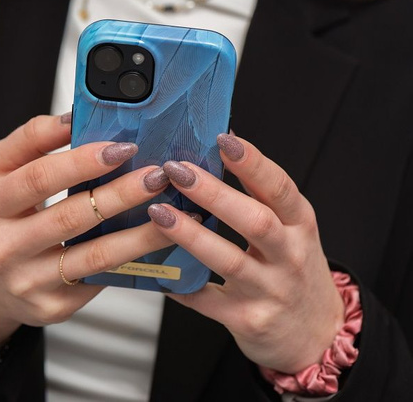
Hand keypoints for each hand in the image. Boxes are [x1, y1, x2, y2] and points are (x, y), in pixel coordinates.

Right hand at [0, 114, 173, 343]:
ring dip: (140, 234)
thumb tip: (74, 117)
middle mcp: (4, 248)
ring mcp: (28, 282)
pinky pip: (99, 278)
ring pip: (94, 257)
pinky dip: (132, 260)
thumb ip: (31, 139)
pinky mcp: (52, 307)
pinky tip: (156, 243)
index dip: (81, 162)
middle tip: (157, 176)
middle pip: (70, 218)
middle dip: (120, 195)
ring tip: (173, 213)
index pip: (38, 178)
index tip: (121, 148)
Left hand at [148, 134, 344, 373]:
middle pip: (254, 221)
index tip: (223, 139)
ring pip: (229, 261)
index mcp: (300, 225)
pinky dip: (179, 284)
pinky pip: (206, 301)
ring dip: (190, 235)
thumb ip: (260, 197)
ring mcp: (270, 291)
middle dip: (214, 194)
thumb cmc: (293, 269)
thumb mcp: (291, 230)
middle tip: (176, 170)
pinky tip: (155, 268)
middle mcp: (289, 256)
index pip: (279, 188)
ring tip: (158, 212)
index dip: (252, 163)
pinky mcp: (248, 320)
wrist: (316, 333)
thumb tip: (221, 144)